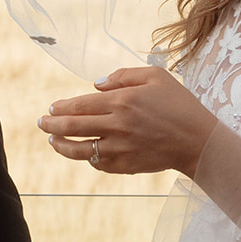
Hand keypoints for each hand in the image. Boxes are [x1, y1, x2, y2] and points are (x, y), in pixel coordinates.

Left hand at [39, 65, 217, 177]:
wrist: (198, 141)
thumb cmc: (179, 104)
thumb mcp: (155, 76)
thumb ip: (123, 75)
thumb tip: (96, 84)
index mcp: (122, 101)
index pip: (79, 105)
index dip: (60, 108)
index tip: (51, 109)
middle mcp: (117, 125)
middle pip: (72, 128)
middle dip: (51, 126)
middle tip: (42, 124)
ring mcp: (120, 148)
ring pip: (80, 150)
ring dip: (61, 146)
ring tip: (53, 141)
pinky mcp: (126, 166)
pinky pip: (99, 164)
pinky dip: (89, 159)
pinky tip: (85, 154)